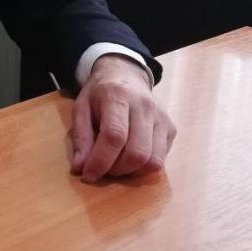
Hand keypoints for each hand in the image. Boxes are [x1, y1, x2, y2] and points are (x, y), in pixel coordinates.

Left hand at [69, 54, 176, 182]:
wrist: (126, 74)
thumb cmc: (100, 94)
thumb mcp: (81, 107)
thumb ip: (80, 137)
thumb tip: (81, 167)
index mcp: (118, 97)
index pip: (114, 135)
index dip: (101, 160)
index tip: (88, 175)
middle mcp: (145, 107)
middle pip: (137, 152)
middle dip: (117, 170)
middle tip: (102, 169)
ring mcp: (162, 118)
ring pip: (153, 160)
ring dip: (131, 171)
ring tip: (115, 165)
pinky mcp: (171, 128)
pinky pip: (161, 159)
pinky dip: (143, 166)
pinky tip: (129, 156)